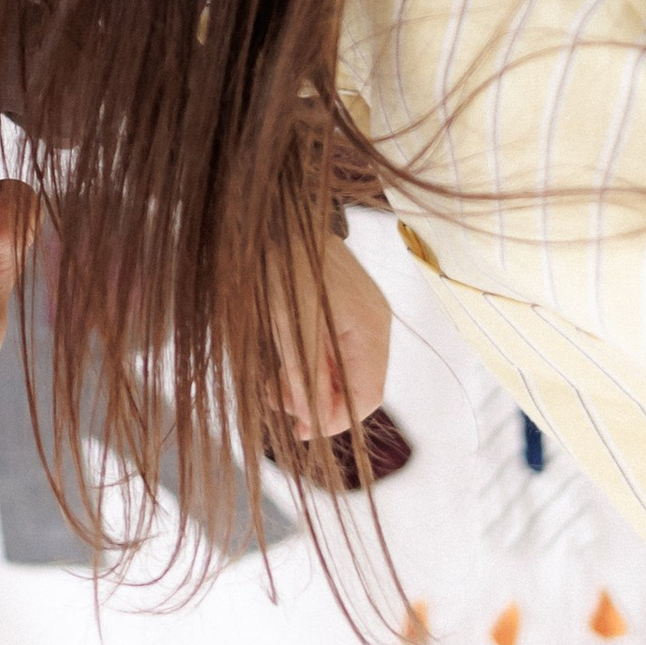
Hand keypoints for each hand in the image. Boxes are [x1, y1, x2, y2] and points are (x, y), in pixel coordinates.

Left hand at [274, 232, 392, 442]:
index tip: (302, 431)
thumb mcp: (294, 327)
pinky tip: (283, 365)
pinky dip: (309, 362)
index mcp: (371, 331)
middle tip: (280, 406)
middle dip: (317, 402)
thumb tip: (313, 421)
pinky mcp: (341, 306)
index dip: (336, 420)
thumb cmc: (289, 262)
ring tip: (273, 387)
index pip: (367, 395)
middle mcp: (372, 324)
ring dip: (308, 383)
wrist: (281, 213)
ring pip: (339, 367)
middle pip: (354, 383)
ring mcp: (359, 314)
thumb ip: (307, 376)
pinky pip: (331, 348)